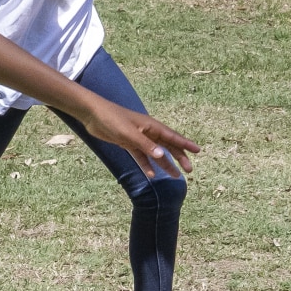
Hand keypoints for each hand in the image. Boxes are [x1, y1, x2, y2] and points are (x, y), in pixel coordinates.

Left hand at [79, 100, 198, 179]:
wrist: (92, 115)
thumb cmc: (112, 119)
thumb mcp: (129, 133)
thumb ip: (145, 145)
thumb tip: (162, 155)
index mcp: (152, 126)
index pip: (173, 137)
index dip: (186, 144)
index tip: (198, 151)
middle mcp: (148, 132)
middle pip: (167, 147)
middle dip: (179, 158)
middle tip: (189, 170)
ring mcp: (138, 138)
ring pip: (156, 154)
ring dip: (165, 164)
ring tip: (176, 176)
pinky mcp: (128, 143)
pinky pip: (141, 156)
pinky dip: (147, 165)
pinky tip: (152, 175)